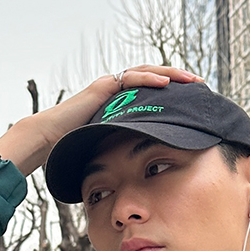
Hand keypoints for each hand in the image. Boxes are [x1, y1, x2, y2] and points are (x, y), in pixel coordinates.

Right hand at [0, 65, 203, 175]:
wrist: (49, 140)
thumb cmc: (74, 149)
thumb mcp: (108, 150)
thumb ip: (124, 152)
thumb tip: (142, 176)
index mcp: (121, 105)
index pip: (151, 94)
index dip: (172, 94)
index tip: (192, 101)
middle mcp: (117, 93)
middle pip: (153, 79)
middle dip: (178, 80)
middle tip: (200, 85)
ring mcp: (110, 88)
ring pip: (146, 73)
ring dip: (170, 75)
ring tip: (190, 79)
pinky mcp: (103, 88)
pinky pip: (130, 79)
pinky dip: (149, 79)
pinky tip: (166, 83)